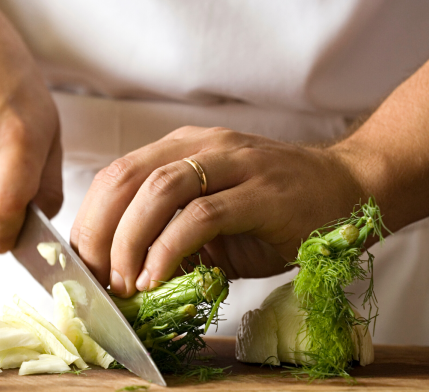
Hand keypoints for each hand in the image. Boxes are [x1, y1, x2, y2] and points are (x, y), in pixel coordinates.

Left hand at [70, 126, 362, 295]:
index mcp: (183, 147)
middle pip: (127, 177)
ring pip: (159, 190)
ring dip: (129, 240)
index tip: (81, 262)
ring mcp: (234, 164)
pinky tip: (156, 277)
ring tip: (123, 282)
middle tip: (94, 277)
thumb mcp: (214, 219)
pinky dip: (168, 249)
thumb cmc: (276, 210)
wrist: (346, 189)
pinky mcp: (261, 192)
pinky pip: (200, 216)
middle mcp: (203, 146)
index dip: (90, 219)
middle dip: (99, 230)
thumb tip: (125, 275)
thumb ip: (172, 235)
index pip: (118, 175)